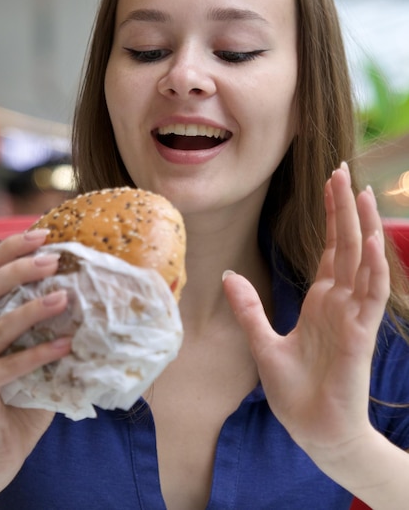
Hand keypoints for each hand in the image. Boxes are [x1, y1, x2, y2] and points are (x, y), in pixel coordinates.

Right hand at [0, 229, 71, 506]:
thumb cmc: (13, 408)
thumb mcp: (34, 364)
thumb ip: (50, 336)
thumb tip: (93, 309)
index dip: (10, 250)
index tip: (44, 233)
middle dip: (17, 266)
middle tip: (54, 257)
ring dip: (30, 307)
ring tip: (65, 296)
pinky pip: (5, 369)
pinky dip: (36, 355)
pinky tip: (66, 347)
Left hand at [223, 163, 389, 461]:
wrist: (313, 430)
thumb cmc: (295, 392)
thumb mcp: (262, 343)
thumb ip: (249, 308)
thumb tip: (227, 274)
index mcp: (320, 301)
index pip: (330, 249)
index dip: (331, 217)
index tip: (330, 184)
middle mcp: (340, 301)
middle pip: (346, 245)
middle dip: (343, 208)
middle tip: (341, 170)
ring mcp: (352, 314)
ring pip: (363, 261)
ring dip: (362, 226)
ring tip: (358, 191)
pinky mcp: (359, 333)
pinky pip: (371, 293)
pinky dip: (374, 266)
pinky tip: (371, 240)